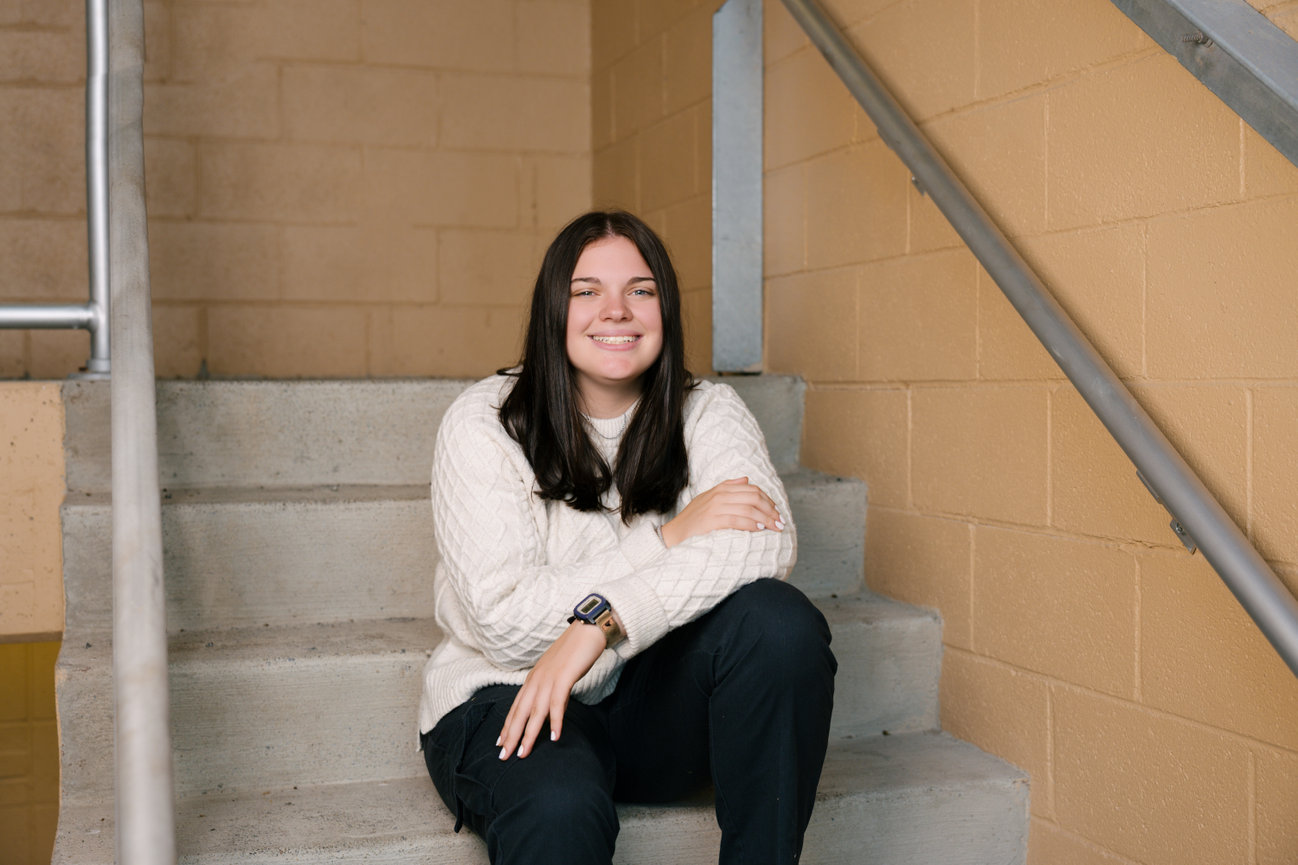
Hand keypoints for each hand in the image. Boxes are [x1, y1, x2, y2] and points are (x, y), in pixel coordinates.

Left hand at [497, 621, 606, 759]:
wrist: (588, 630)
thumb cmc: (575, 652)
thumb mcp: (559, 674)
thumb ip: (554, 693)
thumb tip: (554, 712)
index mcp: (533, 678)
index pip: (516, 707)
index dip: (507, 726)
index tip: (500, 743)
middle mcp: (536, 679)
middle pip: (520, 712)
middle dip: (511, 736)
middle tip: (504, 756)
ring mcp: (549, 678)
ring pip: (535, 711)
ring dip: (528, 734)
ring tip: (523, 753)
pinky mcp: (564, 677)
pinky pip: (557, 703)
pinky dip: (555, 721)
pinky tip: (555, 737)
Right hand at [660, 477, 782, 548]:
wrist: (674, 533)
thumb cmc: (694, 518)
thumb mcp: (709, 498)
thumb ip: (728, 487)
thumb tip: (747, 479)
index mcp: (721, 488)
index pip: (752, 489)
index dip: (768, 500)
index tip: (777, 511)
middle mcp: (720, 495)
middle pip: (753, 498)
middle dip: (770, 510)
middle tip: (780, 521)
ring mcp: (716, 507)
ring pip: (748, 509)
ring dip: (765, 518)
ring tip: (775, 527)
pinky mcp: (713, 520)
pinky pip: (737, 520)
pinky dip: (751, 524)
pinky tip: (759, 528)